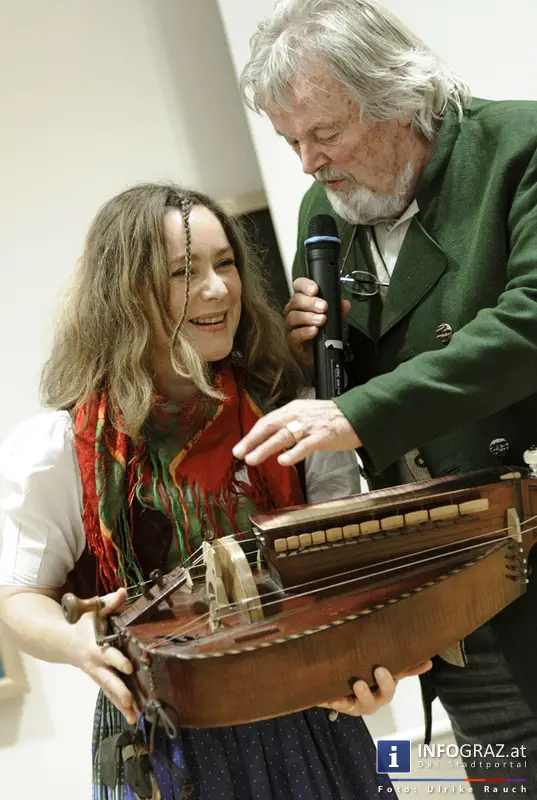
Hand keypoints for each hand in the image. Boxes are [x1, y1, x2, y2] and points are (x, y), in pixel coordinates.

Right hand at [69, 587, 135, 723]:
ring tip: (134, 718)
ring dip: (121, 704)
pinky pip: (109, 694)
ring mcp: (96, 674)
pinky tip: (131, 717)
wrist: (61, 640)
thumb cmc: (81, 622)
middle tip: (131, 701)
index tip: (129, 667)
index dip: (118, 660)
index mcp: (96, 645)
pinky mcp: (99, 679)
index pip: (108, 654)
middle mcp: (96, 663)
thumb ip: (109, 603)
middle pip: (108, 679)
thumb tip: (123, 592)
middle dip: (119, 690)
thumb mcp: (93, 609)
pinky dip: (119, 705)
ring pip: (109, 691)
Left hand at [233, 398, 360, 466]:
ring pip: (283, 436)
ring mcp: (310, 425)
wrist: (358, 415)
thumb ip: (290, 424)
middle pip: (270, 426)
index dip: (252, 434)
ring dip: (265, 448)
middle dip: (252, 440)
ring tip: (252, 459)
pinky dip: (293, 453)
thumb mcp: (307, 415)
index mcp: (293, 409)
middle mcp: (298, 415)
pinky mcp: (323, 436)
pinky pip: (305, 445)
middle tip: (238, 453)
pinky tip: (283, 461)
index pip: (267, 421)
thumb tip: (271, 439)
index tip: (240, 447)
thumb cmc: (332, 418)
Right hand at [284, 277, 350, 371]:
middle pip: (295, 301)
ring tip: (322, 320)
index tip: (315, 289)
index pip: (298, 287)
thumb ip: (340, 311)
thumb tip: (345, 304)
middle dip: (310, 302)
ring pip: (293, 317)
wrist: (321, 355)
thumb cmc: (324, 334)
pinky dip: (304, 332)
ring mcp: (291, 327)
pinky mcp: (292, 342)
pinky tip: (314, 331)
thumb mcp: (335, 320)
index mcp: (303, 302)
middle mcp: (294, 312)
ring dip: (308, 317)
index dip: (304, 285)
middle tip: (324, 307)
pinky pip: (294, 335)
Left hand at [318, 661, 432, 716]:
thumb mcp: (372, 664)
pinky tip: (329, 697)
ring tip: (357, 683)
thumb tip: (425, 657)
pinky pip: (338, 705)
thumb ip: (394, 660)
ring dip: (363, 694)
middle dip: (385, 683)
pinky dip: (334, 701)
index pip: (401, 677)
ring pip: (365, 703)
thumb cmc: (358, 675)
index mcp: (384, 686)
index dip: (414, 670)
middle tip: (380, 670)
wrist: (332, 690)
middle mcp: (374, 698)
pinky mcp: (341, 706)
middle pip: (386, 694)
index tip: (425, 663)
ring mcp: (358, 704)